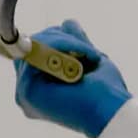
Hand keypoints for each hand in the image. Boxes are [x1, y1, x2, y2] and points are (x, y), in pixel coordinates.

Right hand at [14, 20, 131, 137]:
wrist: (111, 114)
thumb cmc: (106, 94)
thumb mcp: (90, 59)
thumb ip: (75, 42)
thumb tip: (67, 23)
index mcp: (41, 87)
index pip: (35, 52)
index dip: (55, 41)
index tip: (78, 46)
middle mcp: (30, 90)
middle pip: (31, 46)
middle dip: (61, 39)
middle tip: (88, 52)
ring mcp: (26, 91)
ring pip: (34, 45)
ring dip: (66, 43)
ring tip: (89, 57)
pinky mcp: (27, 90)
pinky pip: (36, 51)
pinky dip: (63, 46)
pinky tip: (83, 58)